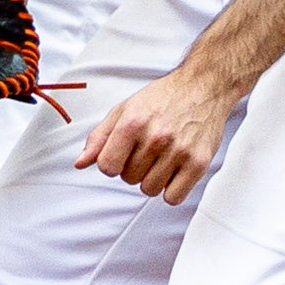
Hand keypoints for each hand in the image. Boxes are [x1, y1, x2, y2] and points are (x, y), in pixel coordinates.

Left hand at [76, 65, 235, 205]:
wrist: (203, 87)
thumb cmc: (163, 98)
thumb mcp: (124, 110)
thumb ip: (99, 137)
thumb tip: (80, 163)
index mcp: (133, 123)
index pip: (107, 166)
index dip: (112, 163)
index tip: (122, 153)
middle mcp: (156, 137)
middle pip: (128, 179)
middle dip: (134, 168)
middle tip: (147, 149)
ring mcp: (178, 151)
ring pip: (150, 190)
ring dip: (152, 178)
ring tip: (162, 157)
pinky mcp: (198, 163)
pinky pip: (173, 197)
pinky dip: (171, 189)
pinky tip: (174, 170)